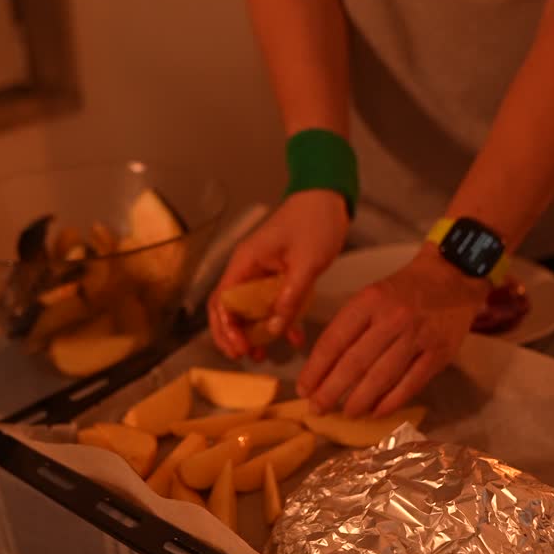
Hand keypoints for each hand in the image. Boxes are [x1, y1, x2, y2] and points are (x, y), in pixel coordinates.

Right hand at [209, 190, 349, 358]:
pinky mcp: (277, 275)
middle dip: (231, 334)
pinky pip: (270, 303)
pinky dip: (278, 321)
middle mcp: (248, 267)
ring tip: (260, 355)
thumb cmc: (315, 219)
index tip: (240, 347)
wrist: (330, 197)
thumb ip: (290, 296)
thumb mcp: (306, 262)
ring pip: (248, 309)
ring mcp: (262, 271)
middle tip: (242, 356)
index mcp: (246, 261)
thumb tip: (276, 327)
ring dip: (252, 332)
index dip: (227, 327)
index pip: (223, 300)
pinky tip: (291, 338)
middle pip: (227, 307)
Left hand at [297, 243, 487, 414]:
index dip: (315, 369)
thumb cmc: (404, 290)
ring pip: (382, 377)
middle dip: (331, 391)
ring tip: (345, 413)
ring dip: (359, 400)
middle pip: (355, 363)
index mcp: (369, 301)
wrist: (454, 277)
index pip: (334, 340)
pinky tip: (375, 412)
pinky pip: (410, 384)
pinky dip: (390, 402)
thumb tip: (323, 369)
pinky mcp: (439, 353)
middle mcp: (393, 318)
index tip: (303, 388)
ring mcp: (418, 337)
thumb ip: (351, 327)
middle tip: (317, 408)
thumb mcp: (372, 296)